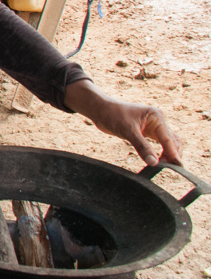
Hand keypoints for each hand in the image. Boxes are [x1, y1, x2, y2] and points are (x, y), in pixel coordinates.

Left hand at [64, 79, 182, 165]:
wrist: (100, 109)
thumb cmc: (113, 115)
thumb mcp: (128, 131)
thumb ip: (142, 147)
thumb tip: (154, 162)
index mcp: (156, 116)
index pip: (168, 138)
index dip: (173, 153)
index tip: (177, 166)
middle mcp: (157, 121)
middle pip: (172, 141)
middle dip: (172, 154)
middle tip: (170, 168)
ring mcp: (152, 126)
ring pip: (167, 142)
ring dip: (168, 153)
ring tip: (165, 166)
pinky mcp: (146, 132)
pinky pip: (158, 143)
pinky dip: (160, 152)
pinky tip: (158, 161)